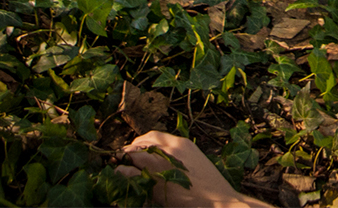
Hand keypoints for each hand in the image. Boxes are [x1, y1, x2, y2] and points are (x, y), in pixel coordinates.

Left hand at [116, 131, 270, 207]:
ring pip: (132, 155)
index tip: (136, 149)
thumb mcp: (195, 164)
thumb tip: (164, 160)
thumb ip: (179, 158)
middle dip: (130, 151)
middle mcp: (169, 150)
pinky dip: (122, 173)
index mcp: (181, 144)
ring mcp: (160, 164)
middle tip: (124, 158)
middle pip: (140, 144)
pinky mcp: (153, 181)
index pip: (154, 136)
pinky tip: (120, 176)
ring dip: (124, 160)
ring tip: (119, 166)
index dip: (141, 142)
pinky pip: (129, 172)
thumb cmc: (210, 187)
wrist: (218, 201)